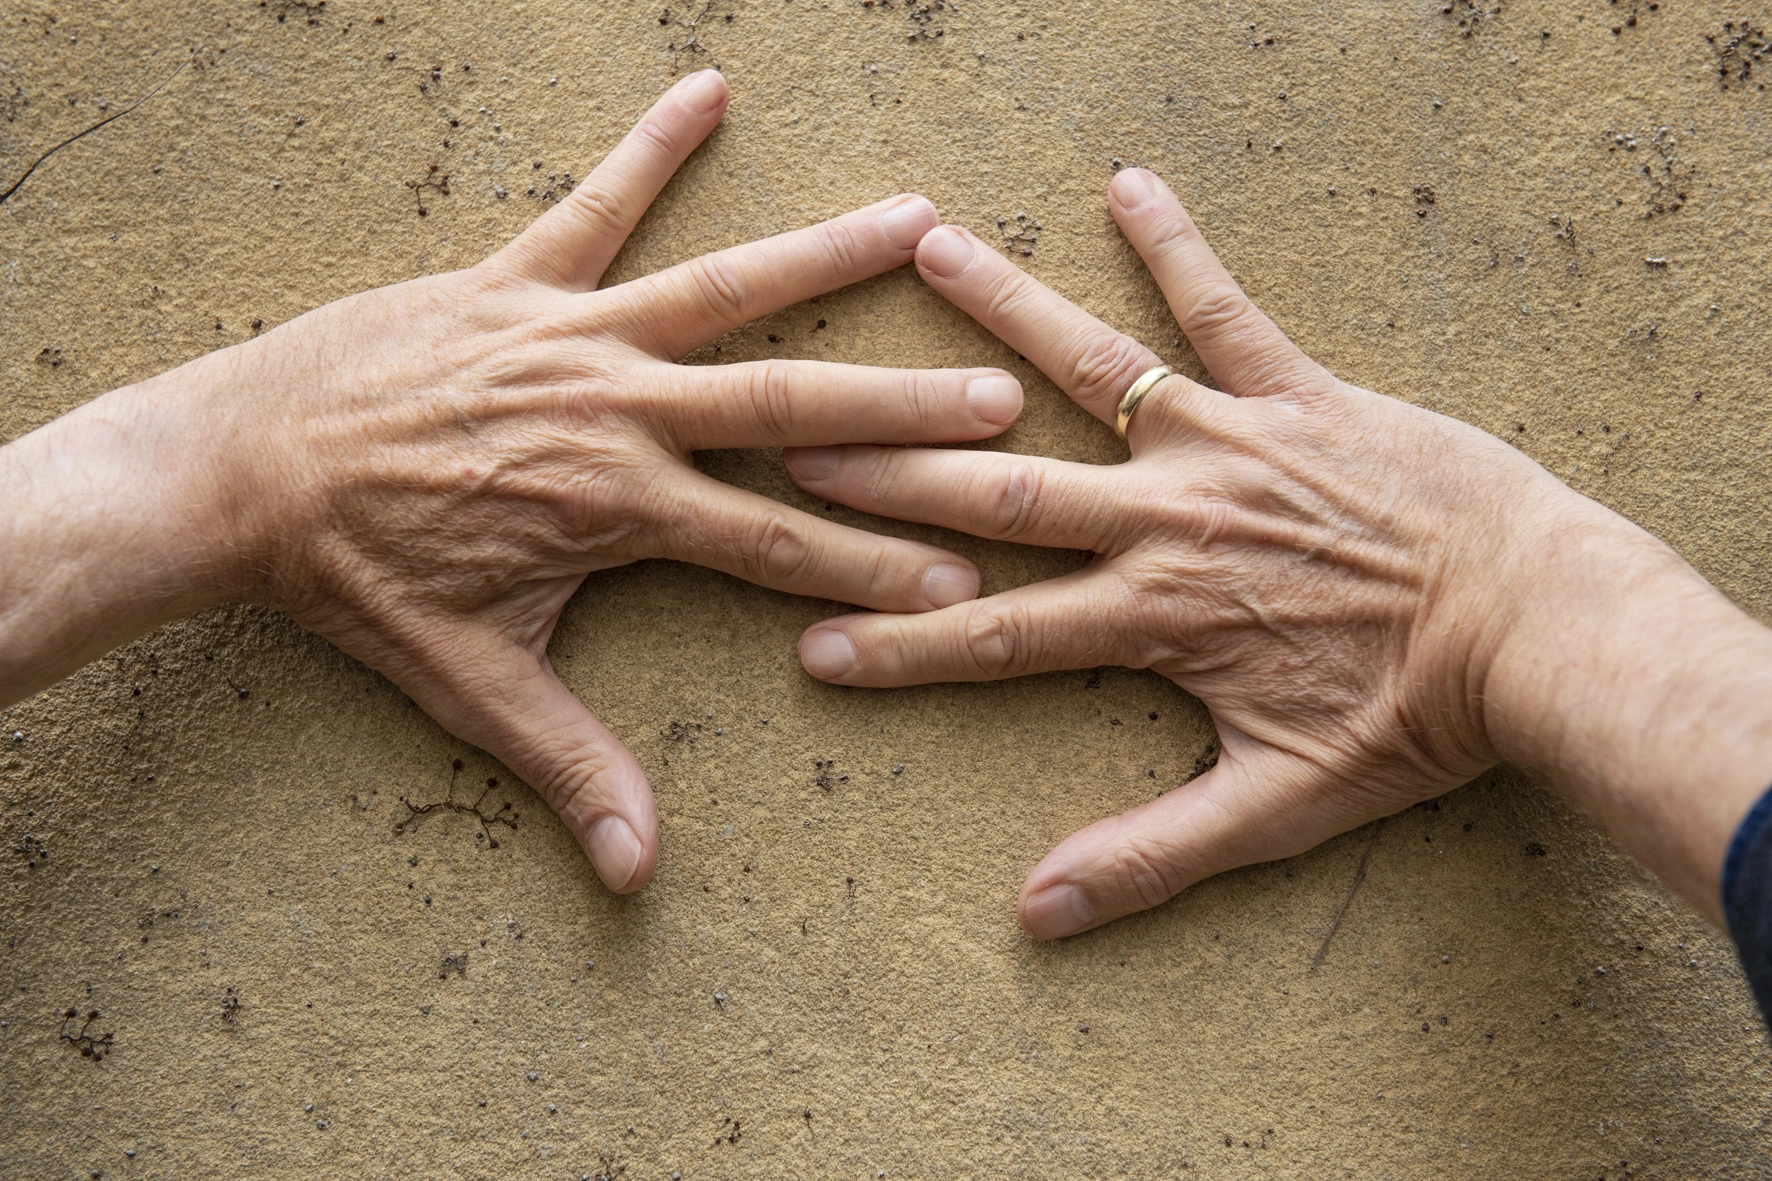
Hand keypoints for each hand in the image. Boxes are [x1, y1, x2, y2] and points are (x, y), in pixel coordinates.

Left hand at [0, 71, 1023, 893]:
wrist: (238, 475)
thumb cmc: (354, 582)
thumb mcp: (470, 680)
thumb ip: (566, 764)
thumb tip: (636, 870)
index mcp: (618, 509)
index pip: (776, 544)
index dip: (876, 565)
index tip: (965, 572)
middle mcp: (615, 411)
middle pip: (787, 406)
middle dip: (901, 409)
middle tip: (998, 397)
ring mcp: (567, 336)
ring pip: (721, 292)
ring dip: (824, 257)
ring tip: (916, 221)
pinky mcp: (509, 282)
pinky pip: (591, 207)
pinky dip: (649, 149)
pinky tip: (706, 90)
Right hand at [784, 167, 1771, 937]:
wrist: (1544, 629)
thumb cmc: (1420, 720)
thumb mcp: (1280, 805)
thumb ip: (1151, 855)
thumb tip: (1036, 912)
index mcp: (1156, 618)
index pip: (996, 636)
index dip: (899, 645)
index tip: (813, 643)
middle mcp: (1169, 519)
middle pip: (1003, 493)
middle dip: (893, 472)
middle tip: (800, 439)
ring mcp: (1229, 446)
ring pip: (1089, 371)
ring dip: (998, 313)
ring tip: (921, 248)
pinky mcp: (1298, 397)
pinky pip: (1223, 313)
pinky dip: (1175, 248)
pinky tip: (1128, 186)